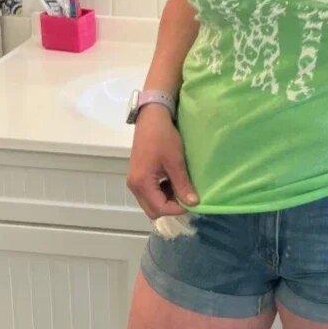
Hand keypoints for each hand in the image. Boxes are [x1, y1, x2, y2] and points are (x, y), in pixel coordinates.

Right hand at [126, 104, 199, 218]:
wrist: (152, 118)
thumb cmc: (163, 137)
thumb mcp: (176, 161)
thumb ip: (183, 184)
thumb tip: (193, 203)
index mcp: (141, 183)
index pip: (159, 208)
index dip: (177, 208)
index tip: (192, 201)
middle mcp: (134, 186)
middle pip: (152, 210)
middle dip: (171, 207)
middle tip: (186, 195)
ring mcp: (134, 181)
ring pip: (151, 202)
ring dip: (167, 199)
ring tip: (181, 187)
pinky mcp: (138, 176)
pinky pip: (149, 193)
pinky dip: (162, 192)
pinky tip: (173, 181)